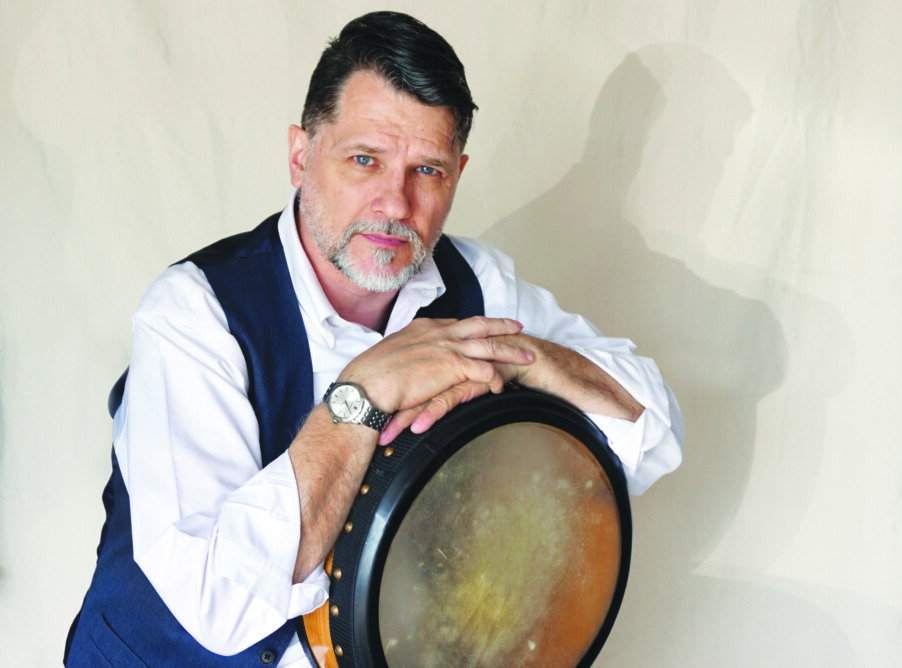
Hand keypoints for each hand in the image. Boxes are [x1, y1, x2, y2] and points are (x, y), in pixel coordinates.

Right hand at [339, 316, 535, 432]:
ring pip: (489, 345)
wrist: (366, 385)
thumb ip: (408, 352)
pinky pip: (483, 370)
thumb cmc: (371, 376)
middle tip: (519, 327)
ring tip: (528, 358)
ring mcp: (447, 347)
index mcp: (424, 327)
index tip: (486, 326)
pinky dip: (496, 378)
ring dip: (511, 351)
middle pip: (479, 325)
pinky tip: (503, 386)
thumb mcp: (392, 355)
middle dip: (502, 326)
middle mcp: (439, 332)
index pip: (457, 322)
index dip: (475, 325)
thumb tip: (411, 361)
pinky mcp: (451, 366)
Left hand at [379, 333, 645, 442]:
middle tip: (370, 429)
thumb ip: (461, 388)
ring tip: (389, 435)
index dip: (393, 396)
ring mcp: (472, 362)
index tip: (373, 418)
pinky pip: (457, 393)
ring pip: (431, 387)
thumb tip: (440, 406)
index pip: (415, 375)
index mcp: (453, 354)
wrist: (557, 370)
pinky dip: (436, 411)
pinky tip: (421, 428)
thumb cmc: (519, 379)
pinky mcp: (486, 373)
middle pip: (416, 380)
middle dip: (391, 405)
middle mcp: (458, 354)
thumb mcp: (482, 384)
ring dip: (408, 412)